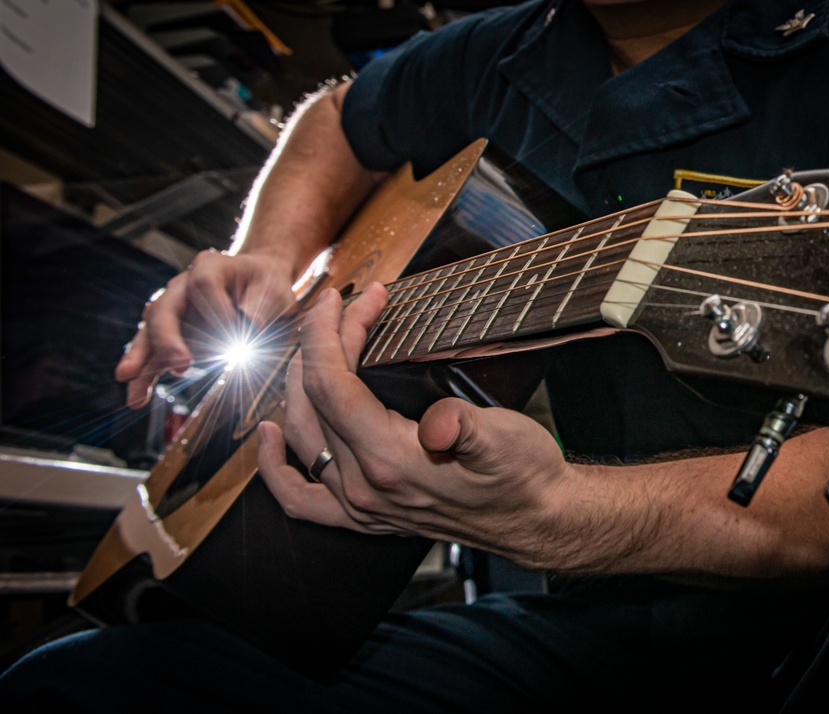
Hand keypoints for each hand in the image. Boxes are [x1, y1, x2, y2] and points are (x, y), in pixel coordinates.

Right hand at [116, 249, 297, 407]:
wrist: (257, 285)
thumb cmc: (266, 285)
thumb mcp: (273, 289)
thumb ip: (262, 304)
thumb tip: (253, 324)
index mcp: (210, 266)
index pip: (203, 286)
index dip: (219, 312)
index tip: (240, 334)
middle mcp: (183, 285)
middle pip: (165, 308)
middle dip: (168, 338)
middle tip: (180, 364)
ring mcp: (174, 310)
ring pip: (150, 330)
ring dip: (140, 357)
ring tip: (129, 379)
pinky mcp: (172, 334)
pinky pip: (154, 353)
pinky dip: (145, 375)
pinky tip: (137, 397)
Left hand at [256, 285, 574, 564]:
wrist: (537, 520)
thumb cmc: (523, 475)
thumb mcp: (504, 440)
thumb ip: (466, 429)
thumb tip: (439, 421)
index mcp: (391, 462)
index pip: (332, 384)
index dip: (334, 331)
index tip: (352, 296)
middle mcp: (364, 487)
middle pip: (313, 401)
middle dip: (322, 342)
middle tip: (347, 306)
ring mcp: (360, 505)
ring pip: (303, 435)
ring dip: (300, 382)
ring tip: (318, 343)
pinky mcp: (365, 514)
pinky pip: (300, 498)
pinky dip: (276, 467)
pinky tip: (269, 435)